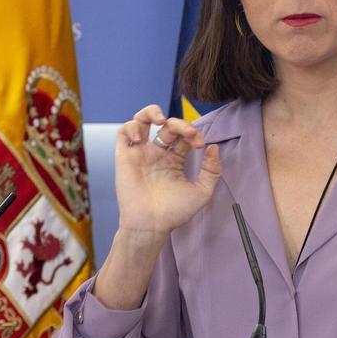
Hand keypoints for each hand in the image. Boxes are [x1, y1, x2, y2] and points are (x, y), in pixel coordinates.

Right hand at [114, 104, 222, 236]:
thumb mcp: (202, 192)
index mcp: (174, 160)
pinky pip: (123, 132)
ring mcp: (141, 154)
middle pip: (167, 126)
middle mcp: (157, 154)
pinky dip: (131, 126)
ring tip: (161, 119)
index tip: (201, 144)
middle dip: (180, 124)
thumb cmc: (174, 213)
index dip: (194, 133)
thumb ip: (212, 170)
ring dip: (151, 112)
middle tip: (188, 134)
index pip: (184, 136)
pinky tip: (141, 138)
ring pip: (141, 121)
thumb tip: (213, 147)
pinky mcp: (125, 156)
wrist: (151, 224)